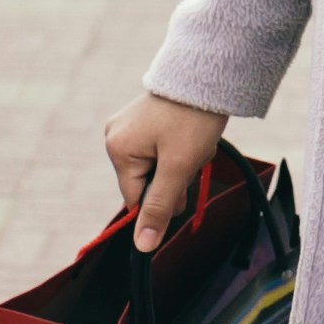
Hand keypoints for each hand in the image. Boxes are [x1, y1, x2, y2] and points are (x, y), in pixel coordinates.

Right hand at [103, 92, 229, 251]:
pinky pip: (160, 149)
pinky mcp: (143, 119)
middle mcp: (115, 136)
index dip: (164, 196)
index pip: (137, 197)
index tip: (184, 176)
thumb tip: (142, 246)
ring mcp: (128, 126)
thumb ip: (159, 207)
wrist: (208, 76)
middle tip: (193, 153)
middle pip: (148, 182)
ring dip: (180, 162)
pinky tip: (190, 133)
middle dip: (175, 176)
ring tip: (194, 141)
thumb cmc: (192, 120)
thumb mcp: (178, 168)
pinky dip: (179, 149)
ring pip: (157, 166)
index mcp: (117, 149)